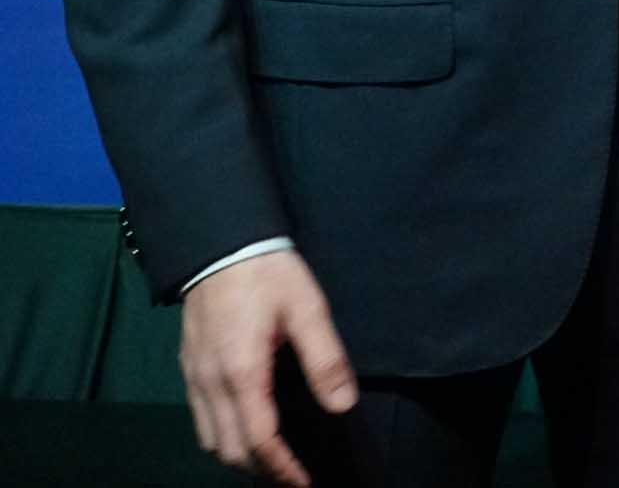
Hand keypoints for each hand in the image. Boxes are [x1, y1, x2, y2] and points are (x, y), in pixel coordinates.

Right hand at [180, 249, 355, 485]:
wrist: (218, 243)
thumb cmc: (267, 274)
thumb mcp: (308, 309)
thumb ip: (326, 359)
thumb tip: (343, 404)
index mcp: (241, 373)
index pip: (258, 441)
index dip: (282, 468)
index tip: (304, 482)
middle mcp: (210, 384)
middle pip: (228, 450)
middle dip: (261, 470)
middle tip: (293, 477)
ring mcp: (193, 377)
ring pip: (208, 439)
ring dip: (239, 457)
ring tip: (273, 460)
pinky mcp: (188, 367)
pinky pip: (200, 419)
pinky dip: (222, 436)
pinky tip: (246, 428)